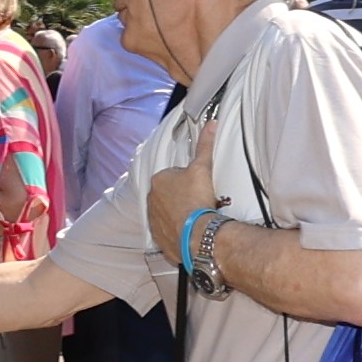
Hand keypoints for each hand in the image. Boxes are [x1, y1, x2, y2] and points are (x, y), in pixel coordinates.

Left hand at [147, 119, 223, 265]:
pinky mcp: (158, 237)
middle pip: (168, 194)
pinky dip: (176, 231)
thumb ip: (205, 145)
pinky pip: (166, 231)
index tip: (198, 186)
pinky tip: (189, 231)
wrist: (197, 234)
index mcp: (158, 180)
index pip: (173, 174)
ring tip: (195, 217)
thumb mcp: (202, 167)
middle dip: (181, 196)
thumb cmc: (197, 200)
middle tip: (198, 201)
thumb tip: (211, 124)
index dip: (188, 180)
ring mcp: (153, 219)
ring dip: (178, 213)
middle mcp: (151, 199)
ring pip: (166, 212)